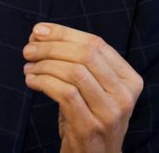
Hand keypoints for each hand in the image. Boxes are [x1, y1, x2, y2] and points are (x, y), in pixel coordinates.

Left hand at [23, 23, 142, 152]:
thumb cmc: (90, 117)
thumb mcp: (95, 88)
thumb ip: (78, 61)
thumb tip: (41, 33)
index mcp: (129, 79)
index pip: (96, 43)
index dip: (64, 33)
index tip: (38, 31)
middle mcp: (124, 95)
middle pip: (85, 55)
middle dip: (51, 47)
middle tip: (29, 49)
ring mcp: (109, 113)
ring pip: (74, 72)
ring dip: (44, 65)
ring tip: (29, 67)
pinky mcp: (90, 127)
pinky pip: (64, 93)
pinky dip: (43, 82)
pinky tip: (32, 81)